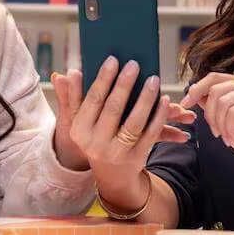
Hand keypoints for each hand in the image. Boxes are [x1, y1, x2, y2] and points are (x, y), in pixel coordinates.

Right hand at [53, 58, 192, 204]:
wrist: (112, 174)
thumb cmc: (94, 138)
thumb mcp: (78, 121)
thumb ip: (73, 96)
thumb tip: (70, 72)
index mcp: (80, 131)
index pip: (93, 100)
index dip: (103, 79)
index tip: (113, 60)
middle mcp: (96, 144)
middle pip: (114, 109)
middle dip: (125, 84)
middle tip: (134, 64)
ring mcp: (117, 152)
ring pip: (134, 122)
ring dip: (146, 98)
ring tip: (153, 79)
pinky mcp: (136, 157)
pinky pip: (150, 133)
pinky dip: (158, 116)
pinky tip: (164, 100)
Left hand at [181, 72, 233, 161]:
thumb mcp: (228, 119)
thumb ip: (215, 105)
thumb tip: (195, 96)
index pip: (214, 77)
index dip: (197, 89)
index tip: (186, 103)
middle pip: (215, 91)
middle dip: (210, 115)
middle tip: (216, 133)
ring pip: (223, 102)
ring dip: (221, 125)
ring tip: (228, 138)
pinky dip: (230, 128)